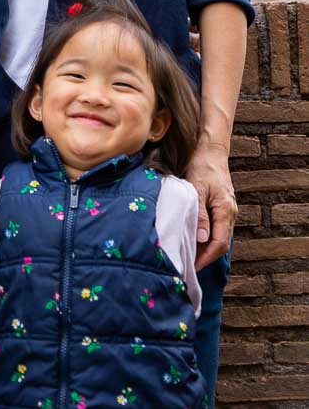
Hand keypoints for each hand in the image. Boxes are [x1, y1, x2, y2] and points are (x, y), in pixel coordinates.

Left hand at [185, 140, 235, 271]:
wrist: (209, 150)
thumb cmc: (202, 166)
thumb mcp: (197, 188)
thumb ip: (200, 214)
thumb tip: (202, 239)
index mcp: (226, 211)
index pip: (219, 244)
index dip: (206, 258)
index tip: (192, 267)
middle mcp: (230, 214)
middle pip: (220, 244)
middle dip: (205, 257)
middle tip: (187, 267)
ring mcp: (227, 211)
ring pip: (219, 237)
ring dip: (205, 249)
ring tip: (188, 257)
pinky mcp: (221, 208)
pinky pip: (216, 229)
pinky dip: (206, 238)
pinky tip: (194, 239)